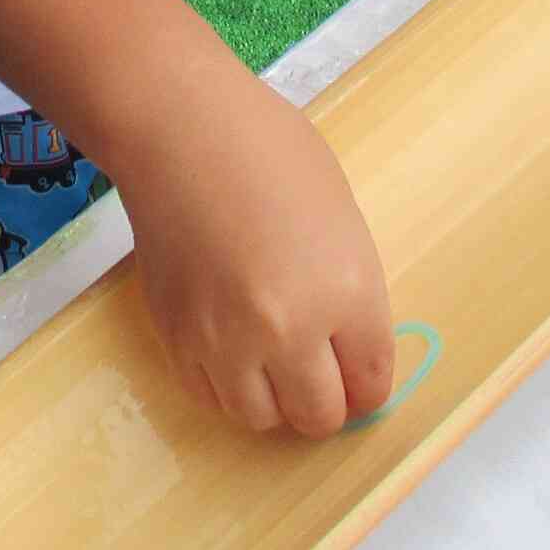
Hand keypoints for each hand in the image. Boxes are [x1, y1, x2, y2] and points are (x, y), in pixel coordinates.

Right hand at [118, 69, 394, 435]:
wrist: (180, 130)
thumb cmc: (270, 149)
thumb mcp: (341, 215)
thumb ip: (349, 289)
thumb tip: (346, 344)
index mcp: (346, 292)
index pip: (372, 384)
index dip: (368, 385)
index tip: (358, 375)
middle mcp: (289, 331)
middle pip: (319, 416)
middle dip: (326, 402)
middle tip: (317, 373)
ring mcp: (226, 341)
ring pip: (261, 419)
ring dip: (273, 399)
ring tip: (270, 361)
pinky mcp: (177, 338)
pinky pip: (209, 396)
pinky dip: (225, 385)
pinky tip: (230, 348)